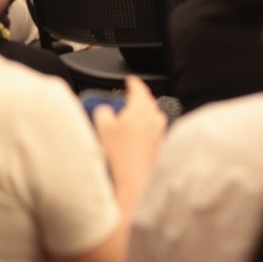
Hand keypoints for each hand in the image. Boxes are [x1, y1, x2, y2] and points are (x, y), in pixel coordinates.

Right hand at [94, 77, 166, 207]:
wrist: (134, 182)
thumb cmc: (121, 155)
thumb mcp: (102, 128)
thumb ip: (103, 112)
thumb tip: (104, 110)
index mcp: (141, 109)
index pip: (139, 89)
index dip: (133, 82)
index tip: (130, 80)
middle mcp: (154, 119)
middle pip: (147, 102)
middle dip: (137, 100)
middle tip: (125, 100)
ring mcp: (159, 133)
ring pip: (151, 117)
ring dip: (141, 116)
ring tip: (127, 122)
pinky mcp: (160, 147)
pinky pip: (153, 132)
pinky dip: (145, 130)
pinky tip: (134, 140)